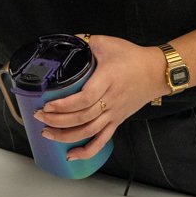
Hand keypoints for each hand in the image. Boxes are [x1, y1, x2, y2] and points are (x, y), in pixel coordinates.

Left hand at [33, 35, 168, 159]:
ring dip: (65, 136)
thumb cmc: (132, 57)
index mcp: (107, 79)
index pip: (84, 98)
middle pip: (82, 117)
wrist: (156, 72)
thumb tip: (61, 42)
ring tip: (46, 133)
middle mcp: (111, 100)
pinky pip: (102, 140)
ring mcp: (114, 113)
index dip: (64, 105)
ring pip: (89, 131)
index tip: (47, 104)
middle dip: (57, 120)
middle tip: (39, 116)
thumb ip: (82, 41)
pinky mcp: (117, 121)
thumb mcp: (106, 43)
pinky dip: (87, 151)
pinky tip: (71, 155)